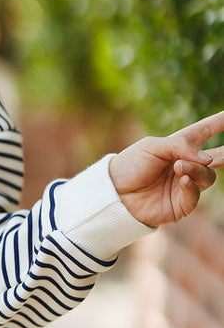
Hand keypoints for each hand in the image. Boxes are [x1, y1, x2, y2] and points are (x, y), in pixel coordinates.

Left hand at [109, 110, 223, 225]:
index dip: (218, 123)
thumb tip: (208, 159)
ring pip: (207, 176)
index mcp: (177, 147)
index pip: (203, 132)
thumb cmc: (129, 166)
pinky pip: (196, 194)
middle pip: (217, 158)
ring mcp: (185, 186)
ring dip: (196, 169)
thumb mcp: (152, 146)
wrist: (114, 193)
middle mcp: (185, 166)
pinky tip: (183, 178)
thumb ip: (181, 146)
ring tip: (178, 166)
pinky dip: (191, 185)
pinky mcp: (181, 205)